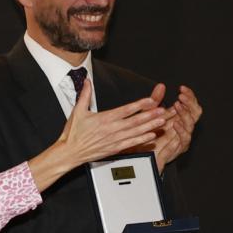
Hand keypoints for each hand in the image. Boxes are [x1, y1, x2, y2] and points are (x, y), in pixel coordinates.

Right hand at [28, 78, 165, 190]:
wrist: (70, 152)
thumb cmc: (73, 133)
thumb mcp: (78, 111)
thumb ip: (85, 94)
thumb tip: (87, 80)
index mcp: (104, 118)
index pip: (126, 110)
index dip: (140, 105)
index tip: (151, 100)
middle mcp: (112, 129)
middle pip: (135, 121)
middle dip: (150, 115)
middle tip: (163, 110)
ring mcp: (114, 140)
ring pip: (136, 132)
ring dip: (150, 126)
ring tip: (162, 121)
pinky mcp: (115, 149)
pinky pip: (132, 144)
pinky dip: (143, 140)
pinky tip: (152, 136)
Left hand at [151, 84, 201, 171]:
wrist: (140, 155)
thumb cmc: (146, 134)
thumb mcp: (148, 114)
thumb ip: (155, 100)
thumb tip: (161, 85)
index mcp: (180, 117)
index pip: (191, 104)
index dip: (189, 96)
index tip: (182, 88)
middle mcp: (184, 126)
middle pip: (195, 112)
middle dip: (190, 103)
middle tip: (181, 96)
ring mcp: (182, 137)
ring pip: (191, 124)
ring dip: (185, 114)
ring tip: (178, 106)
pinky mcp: (179, 148)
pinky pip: (184, 139)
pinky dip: (181, 130)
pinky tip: (176, 123)